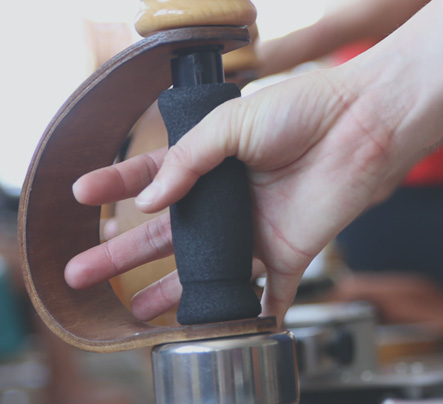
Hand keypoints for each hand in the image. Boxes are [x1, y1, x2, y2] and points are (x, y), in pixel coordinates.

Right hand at [64, 67, 408, 318]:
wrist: (363, 125)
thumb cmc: (305, 108)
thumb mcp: (233, 121)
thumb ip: (189, 159)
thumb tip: (148, 201)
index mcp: (213, 159)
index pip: (151, 176)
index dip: (115, 187)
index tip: (80, 196)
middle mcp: (230, 199)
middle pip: (165, 234)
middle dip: (121, 253)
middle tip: (80, 272)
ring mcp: (256, 230)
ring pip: (204, 271)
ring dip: (167, 293)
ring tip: (130, 312)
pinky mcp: (289, 254)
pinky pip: (267, 295)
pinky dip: (249, 317)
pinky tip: (219, 333)